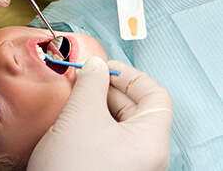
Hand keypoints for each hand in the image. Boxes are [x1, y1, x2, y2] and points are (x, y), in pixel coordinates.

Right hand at [27, 57, 172, 170]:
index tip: (107, 68)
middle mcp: (144, 154)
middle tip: (86, 80)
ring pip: (118, 122)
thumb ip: (91, 83)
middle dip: (109, 89)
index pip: (155, 95)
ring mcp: (127, 162)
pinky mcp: (109, 166)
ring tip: (77, 97)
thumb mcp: (81, 116)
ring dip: (98, 104)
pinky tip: (75, 117)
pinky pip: (107, 136)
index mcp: (150, 141)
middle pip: (136, 108)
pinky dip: (93, 121)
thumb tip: (95, 65)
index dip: (131, 76)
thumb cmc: (71, 170)